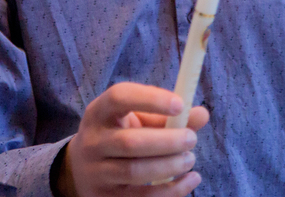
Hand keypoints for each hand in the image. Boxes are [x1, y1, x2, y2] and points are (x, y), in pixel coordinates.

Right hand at [56, 82, 208, 196]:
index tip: (180, 105)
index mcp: (99, 112)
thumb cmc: (118, 135)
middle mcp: (93, 142)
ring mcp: (97, 173)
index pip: (119, 97)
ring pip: (135, 172)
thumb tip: (201, 114)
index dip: (151, 99)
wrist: (82, 170)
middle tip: (191, 139)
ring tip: (189, 159)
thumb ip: (166, 116)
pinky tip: (190, 180)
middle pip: (129, 142)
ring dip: (170, 166)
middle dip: (167, 141)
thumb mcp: (135, 119)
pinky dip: (172, 191)